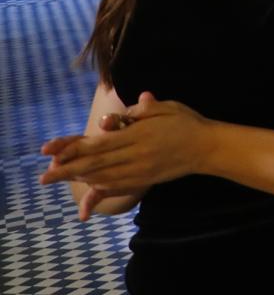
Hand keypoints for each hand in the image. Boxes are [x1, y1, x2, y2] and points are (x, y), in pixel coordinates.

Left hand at [40, 92, 209, 201]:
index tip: (51, 153)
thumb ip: (144, 109)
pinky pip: (117, 185)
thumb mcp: (167, 108)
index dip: (73, 149)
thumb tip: (124, 109)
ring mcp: (140, 170)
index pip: (99, 143)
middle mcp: (137, 155)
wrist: (207, 147)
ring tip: (59, 180)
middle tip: (43, 177)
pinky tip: (87, 185)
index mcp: (139, 134)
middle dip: (67, 170)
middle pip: (96, 163)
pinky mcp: (145, 179)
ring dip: (79, 179)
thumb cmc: (186, 122)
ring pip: (104, 176)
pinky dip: (99, 186)